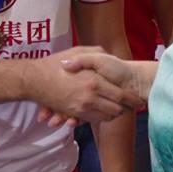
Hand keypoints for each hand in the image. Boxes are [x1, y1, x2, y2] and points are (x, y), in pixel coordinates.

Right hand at [30, 47, 144, 123]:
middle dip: (126, 108)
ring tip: (121, 108)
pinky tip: (105, 111)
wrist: (34, 79)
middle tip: (133, 105)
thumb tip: (110, 56)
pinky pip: (94, 120)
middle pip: (116, 109)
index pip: (120, 96)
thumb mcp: (78, 50)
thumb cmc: (55, 63)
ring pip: (107, 117)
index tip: (138, 98)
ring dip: (115, 114)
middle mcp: (89, 97)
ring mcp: (81, 108)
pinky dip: (103, 117)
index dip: (131, 98)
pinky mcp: (74, 113)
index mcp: (94, 81)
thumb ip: (97, 53)